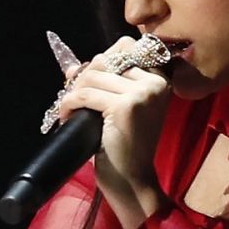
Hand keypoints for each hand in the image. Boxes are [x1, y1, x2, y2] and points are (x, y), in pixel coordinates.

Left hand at [56, 36, 173, 228]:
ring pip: (92, 76)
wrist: (132, 180)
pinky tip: (67, 116)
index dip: (101, 60)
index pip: (125, 47)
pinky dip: (69, 104)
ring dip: (74, 92)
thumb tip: (72, 67)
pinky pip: (85, 94)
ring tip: (70, 110)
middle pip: (105, 60)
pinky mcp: (125, 106)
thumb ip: (102, 84)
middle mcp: (155, 83)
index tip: (87, 80)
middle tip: (74, 98)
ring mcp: (142, 93)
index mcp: (160, 80)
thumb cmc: (126, 147)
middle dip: (84, 77)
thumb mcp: (118, 109)